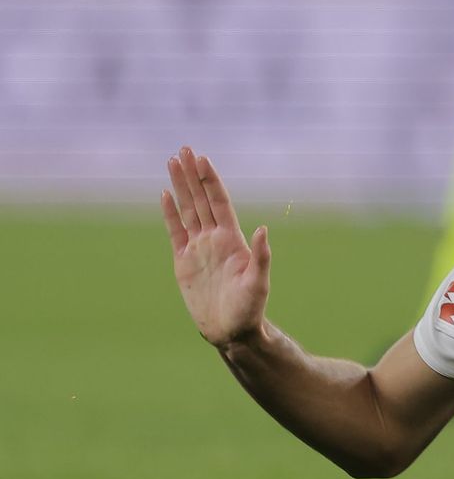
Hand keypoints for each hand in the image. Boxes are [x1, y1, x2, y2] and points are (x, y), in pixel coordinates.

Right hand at [162, 146, 271, 347]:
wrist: (231, 330)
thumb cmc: (249, 308)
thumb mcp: (259, 282)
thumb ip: (261, 256)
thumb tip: (264, 229)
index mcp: (232, 239)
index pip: (219, 201)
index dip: (210, 180)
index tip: (202, 158)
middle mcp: (214, 238)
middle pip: (201, 199)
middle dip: (193, 174)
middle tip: (184, 149)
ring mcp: (198, 248)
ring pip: (187, 210)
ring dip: (181, 186)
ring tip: (172, 162)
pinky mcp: (184, 261)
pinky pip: (175, 231)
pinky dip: (169, 213)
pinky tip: (165, 195)